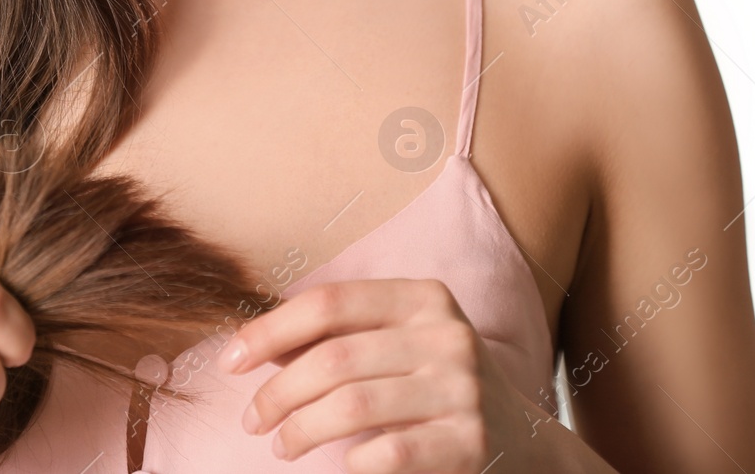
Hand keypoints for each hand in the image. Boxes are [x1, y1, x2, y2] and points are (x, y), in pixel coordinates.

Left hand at [216, 278, 538, 472]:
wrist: (524, 443)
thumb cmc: (437, 388)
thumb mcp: (400, 345)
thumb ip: (339, 338)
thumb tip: (255, 344)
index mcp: (423, 298)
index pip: (329, 303)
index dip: (269, 330)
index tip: (230, 361)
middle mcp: (447, 335)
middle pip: (333, 358)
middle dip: (277, 393)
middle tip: (253, 419)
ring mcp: (463, 389)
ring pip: (352, 406)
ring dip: (300, 430)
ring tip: (282, 445)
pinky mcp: (471, 442)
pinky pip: (388, 453)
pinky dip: (351, 461)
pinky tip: (341, 464)